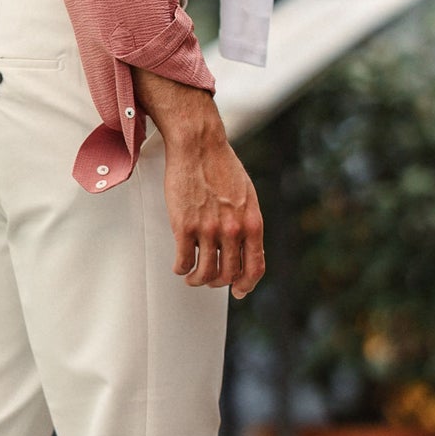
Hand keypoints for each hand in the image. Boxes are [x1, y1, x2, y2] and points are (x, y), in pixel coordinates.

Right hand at [134, 69, 264, 297]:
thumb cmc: (221, 165)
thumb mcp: (247, 196)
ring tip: (192, 276)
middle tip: (209, 279)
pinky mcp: (184, 226)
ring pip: (205, 273)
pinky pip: (183, 261)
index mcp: (252, 223)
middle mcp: (233, 230)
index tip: (238, 291)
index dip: (246, 285)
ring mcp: (208, 229)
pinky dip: (181, 268)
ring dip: (197, 280)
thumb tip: (247, 247)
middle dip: (218, 282)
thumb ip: (247, 223)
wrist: (198, 144)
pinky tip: (179, 265)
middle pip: (228, 275)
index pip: (255, 267)